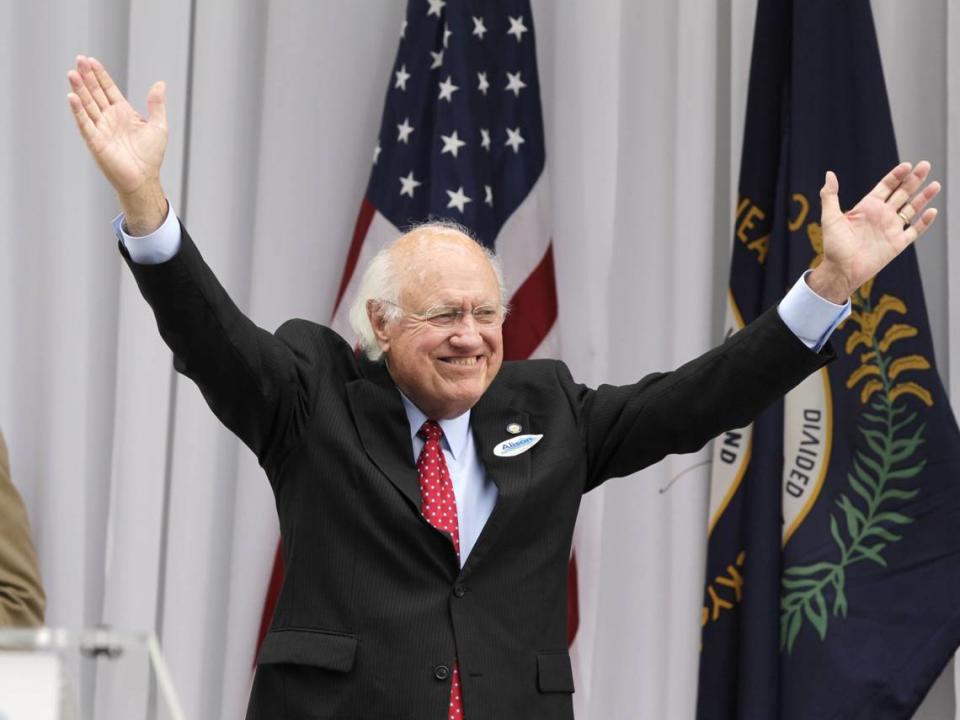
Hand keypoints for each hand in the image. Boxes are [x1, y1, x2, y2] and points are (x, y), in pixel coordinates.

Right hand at [67, 55, 168, 233]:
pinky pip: (84, 124)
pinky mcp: (95, 141)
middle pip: (95, 93)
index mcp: (123, 113)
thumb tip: (160, 84)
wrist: (144, 179)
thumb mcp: (158, 126)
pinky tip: (72, 97)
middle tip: (79, 59)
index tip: (91, 60)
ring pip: (87, 105)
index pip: (108, 89)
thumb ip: (156, 104)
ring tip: (72, 73)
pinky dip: (78, 111)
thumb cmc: (151, 156)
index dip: (100, 75)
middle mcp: (109, 118)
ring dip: (79, 89)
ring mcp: (100, 129)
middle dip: (87, 77)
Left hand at [809, 161, 940, 302]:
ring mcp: (891, 229)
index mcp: (867, 207)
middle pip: (902, 193)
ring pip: (912, 209)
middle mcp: (881, 215)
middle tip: (925, 165)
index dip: (896, 175)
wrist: (841, 271)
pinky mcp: (897, 243)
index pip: (886, 186)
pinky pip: (915, 230)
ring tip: (935, 185)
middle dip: (914, 180)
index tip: (907, 165)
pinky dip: (924, 222)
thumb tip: (829, 174)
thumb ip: (830, 196)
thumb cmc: (833, 246)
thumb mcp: (830, 218)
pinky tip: (932, 211)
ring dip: (923, 197)